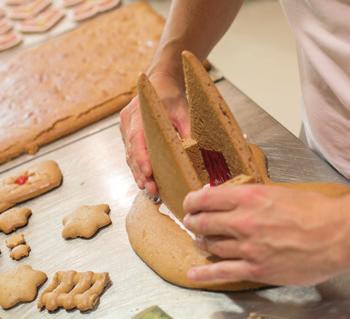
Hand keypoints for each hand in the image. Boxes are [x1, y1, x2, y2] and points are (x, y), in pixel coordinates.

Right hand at [120, 71, 189, 195]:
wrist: (159, 81)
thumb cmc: (170, 94)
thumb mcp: (182, 110)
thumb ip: (185, 129)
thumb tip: (193, 151)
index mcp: (137, 115)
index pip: (137, 141)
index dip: (142, 159)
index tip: (148, 174)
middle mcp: (127, 123)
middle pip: (131, 153)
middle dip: (141, 173)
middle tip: (152, 190)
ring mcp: (125, 128)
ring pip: (129, 156)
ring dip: (138, 173)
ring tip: (149, 189)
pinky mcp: (128, 133)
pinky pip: (131, 153)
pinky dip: (138, 166)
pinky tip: (145, 179)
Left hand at [183, 184, 349, 285]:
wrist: (338, 234)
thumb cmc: (311, 209)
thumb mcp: (274, 191)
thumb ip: (245, 195)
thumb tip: (221, 197)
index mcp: (247, 198)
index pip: (205, 199)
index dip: (191, 201)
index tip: (189, 204)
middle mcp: (243, 221)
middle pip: (202, 222)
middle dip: (192, 221)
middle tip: (191, 221)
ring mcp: (248, 247)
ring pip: (210, 245)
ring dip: (201, 241)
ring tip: (200, 239)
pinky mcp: (256, 269)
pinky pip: (222, 272)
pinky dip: (204, 273)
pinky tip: (194, 273)